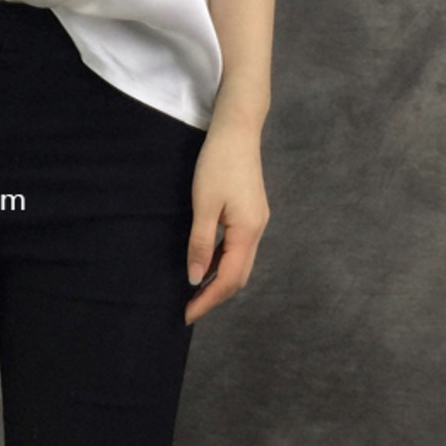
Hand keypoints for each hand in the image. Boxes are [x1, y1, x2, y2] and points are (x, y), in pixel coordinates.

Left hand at [184, 120, 269, 324]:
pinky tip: (207, 259)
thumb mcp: (204, 204)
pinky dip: (223, 259)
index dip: (209, 300)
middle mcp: (257, 231)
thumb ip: (201, 243)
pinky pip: (238, 246)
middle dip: (216, 295)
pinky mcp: (251, 211)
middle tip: (190, 307)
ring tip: (195, 289)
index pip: (229, 279)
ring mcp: (257, 221)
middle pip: (239, 276)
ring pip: (240, 262)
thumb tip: (196, 278)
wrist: (237, 130)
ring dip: (220, 278)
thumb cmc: (218, 164)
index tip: (188, 314)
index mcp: (248, 232)